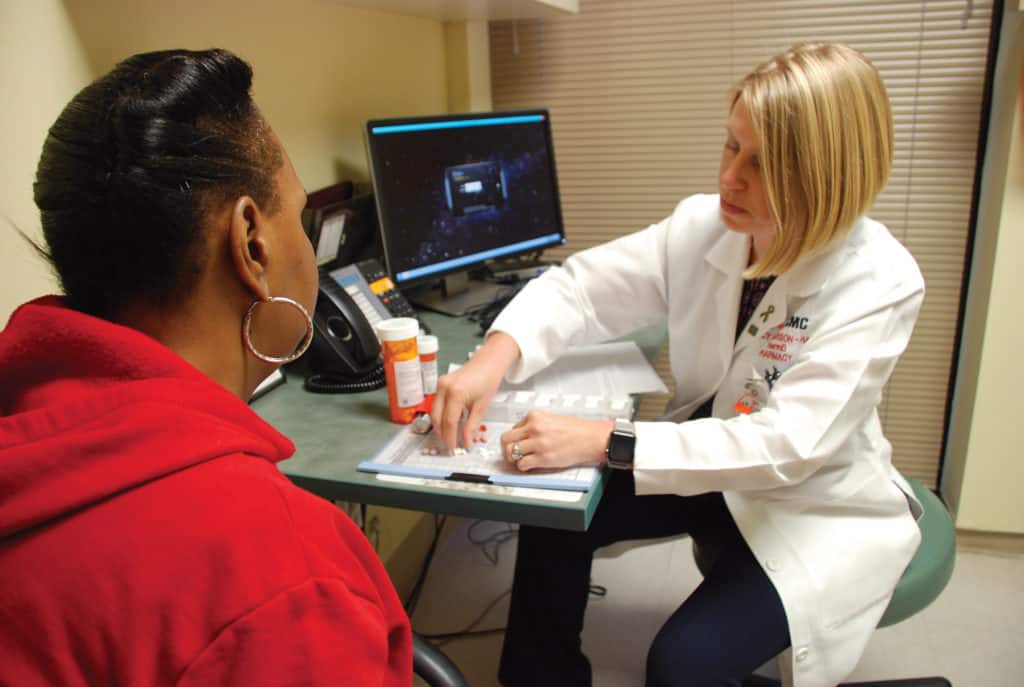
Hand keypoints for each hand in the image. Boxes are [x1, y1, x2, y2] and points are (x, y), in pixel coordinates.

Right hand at [432, 332, 520, 449]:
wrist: (488, 362)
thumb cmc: (488, 380)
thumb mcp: (482, 406)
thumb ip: (472, 426)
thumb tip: (466, 442)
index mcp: (455, 393)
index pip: (449, 422)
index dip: (450, 437)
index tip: (454, 447)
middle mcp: (444, 388)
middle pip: (438, 418)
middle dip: (442, 433)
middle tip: (450, 445)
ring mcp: (440, 384)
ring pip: (435, 411)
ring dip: (440, 425)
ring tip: (449, 436)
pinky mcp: (441, 384)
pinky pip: (437, 404)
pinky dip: (441, 415)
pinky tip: (448, 423)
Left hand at [502, 411, 613, 471]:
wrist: (591, 438)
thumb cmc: (576, 430)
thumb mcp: (551, 419)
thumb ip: (535, 425)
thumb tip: (522, 435)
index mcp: (535, 416)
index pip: (513, 427)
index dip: (515, 438)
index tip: (518, 443)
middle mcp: (534, 428)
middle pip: (506, 439)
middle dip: (507, 448)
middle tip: (511, 453)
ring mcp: (537, 443)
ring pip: (511, 452)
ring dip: (513, 459)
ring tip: (520, 460)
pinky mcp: (542, 458)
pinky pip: (522, 464)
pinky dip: (523, 467)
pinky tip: (530, 465)